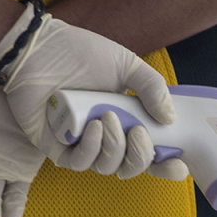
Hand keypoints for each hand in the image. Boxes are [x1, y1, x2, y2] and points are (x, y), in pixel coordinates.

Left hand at [0, 0, 187, 179]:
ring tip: (107, 118)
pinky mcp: (56, 145)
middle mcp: (104, 133)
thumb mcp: (125, 63)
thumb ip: (151, 87)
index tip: (179, 165)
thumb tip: (170, 119)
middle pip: (129, 166)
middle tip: (138, 131)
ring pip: (107, 167)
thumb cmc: (77, 51)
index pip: (148, 151)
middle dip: (140, 156)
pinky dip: (91, 150)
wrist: (37, 48)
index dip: (165, 164)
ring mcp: (80, 141)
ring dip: (114, 147)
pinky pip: (78, 163)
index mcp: (123, 117)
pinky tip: (93, 127)